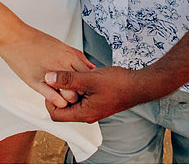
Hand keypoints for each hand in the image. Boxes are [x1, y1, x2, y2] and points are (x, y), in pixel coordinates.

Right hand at [0, 25, 94, 108]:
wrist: (13, 37)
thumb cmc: (34, 40)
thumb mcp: (60, 45)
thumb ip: (77, 56)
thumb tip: (90, 66)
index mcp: (69, 55)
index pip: (89, 75)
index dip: (89, 83)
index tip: (86, 87)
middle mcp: (62, 65)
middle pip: (83, 87)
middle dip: (82, 94)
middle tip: (77, 94)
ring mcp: (50, 75)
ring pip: (71, 96)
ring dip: (70, 100)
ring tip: (65, 97)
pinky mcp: (36, 83)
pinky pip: (54, 98)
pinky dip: (58, 102)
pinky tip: (54, 98)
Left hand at [43, 66, 157, 122]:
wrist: (139, 85)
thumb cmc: (119, 84)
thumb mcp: (89, 79)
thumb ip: (68, 79)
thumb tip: (49, 77)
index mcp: (84, 113)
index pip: (56, 114)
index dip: (49, 100)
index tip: (50, 84)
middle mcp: (87, 114)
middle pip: (64, 108)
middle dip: (58, 93)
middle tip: (58, 77)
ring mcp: (93, 109)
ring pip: (73, 101)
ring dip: (69, 89)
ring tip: (71, 74)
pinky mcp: (98, 102)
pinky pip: (82, 97)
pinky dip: (79, 87)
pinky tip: (82, 75)